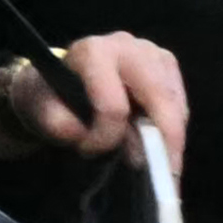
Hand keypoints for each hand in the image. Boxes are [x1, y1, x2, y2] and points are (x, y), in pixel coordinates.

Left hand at [0, 34, 187, 165]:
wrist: (59, 79)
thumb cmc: (51, 95)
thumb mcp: (40, 110)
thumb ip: (57, 123)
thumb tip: (81, 134)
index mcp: (94, 52)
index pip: (113, 106)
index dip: (106, 137)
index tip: (90, 150)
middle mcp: (128, 46)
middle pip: (160, 99)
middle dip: (165, 140)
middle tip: (164, 176)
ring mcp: (152, 53)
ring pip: (176, 103)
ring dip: (172, 136)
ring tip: (158, 162)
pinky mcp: (168, 65)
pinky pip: (181, 103)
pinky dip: (174, 128)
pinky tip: (158, 143)